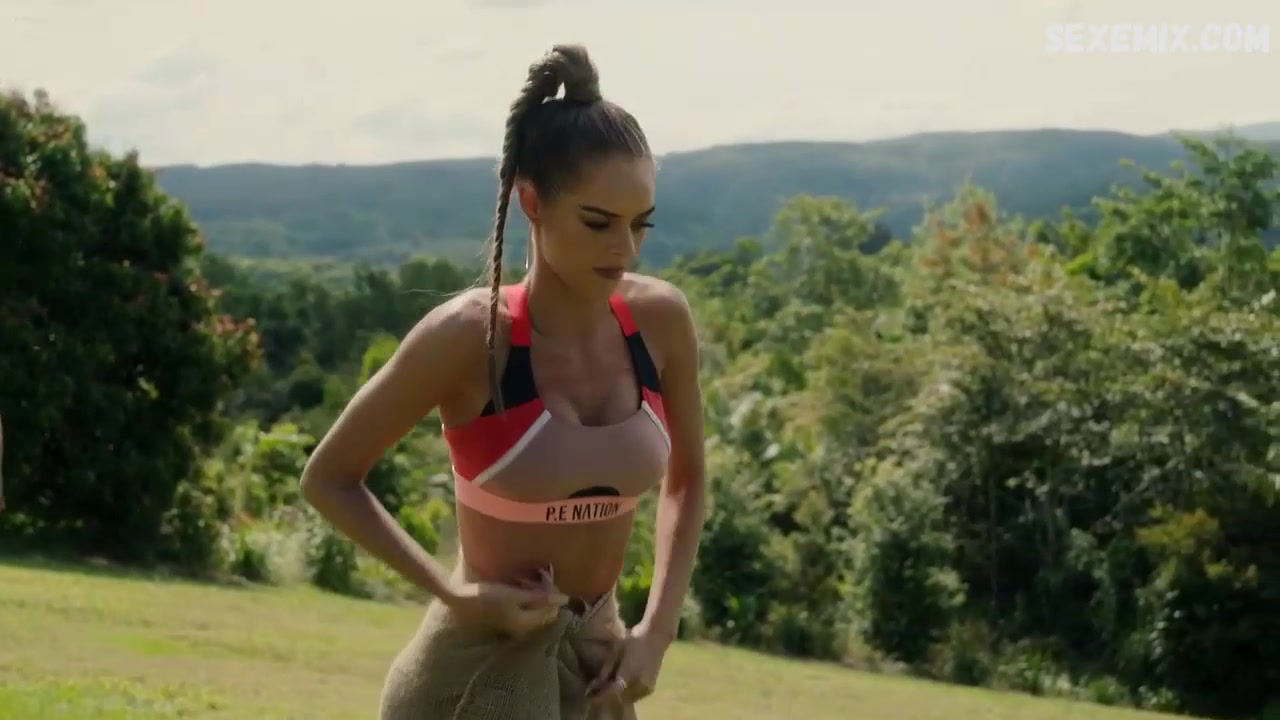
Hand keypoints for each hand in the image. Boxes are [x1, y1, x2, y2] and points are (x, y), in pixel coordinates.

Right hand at [444, 567, 568, 636]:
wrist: (461, 600)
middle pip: (544, 612)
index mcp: (526, 624)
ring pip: (535, 610)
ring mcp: (514, 624)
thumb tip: (565, 599)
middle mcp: (522, 628)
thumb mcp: (515, 595)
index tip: (547, 580)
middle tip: (539, 579)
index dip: (553, 596)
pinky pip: (526, 609)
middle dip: (545, 596)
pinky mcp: (507, 618)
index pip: (552, 612)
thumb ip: (540, 598)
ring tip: (530, 581)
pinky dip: (527, 598)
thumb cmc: (488, 597)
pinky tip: (521, 587)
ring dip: (536, 596)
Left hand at [587, 621, 669, 704]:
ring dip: (616, 696)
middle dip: (607, 696)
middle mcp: (639, 686)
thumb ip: (605, 671)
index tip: (589, 696)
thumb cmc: (633, 641)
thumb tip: (594, 686)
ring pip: (627, 699)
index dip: (600, 696)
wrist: (655, 637)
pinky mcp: (650, 689)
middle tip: (597, 690)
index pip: (612, 693)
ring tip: (608, 687)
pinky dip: (626, 694)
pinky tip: (621, 686)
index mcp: (629, 675)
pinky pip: (634, 696)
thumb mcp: (615, 653)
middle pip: (618, 699)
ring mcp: (646, 689)